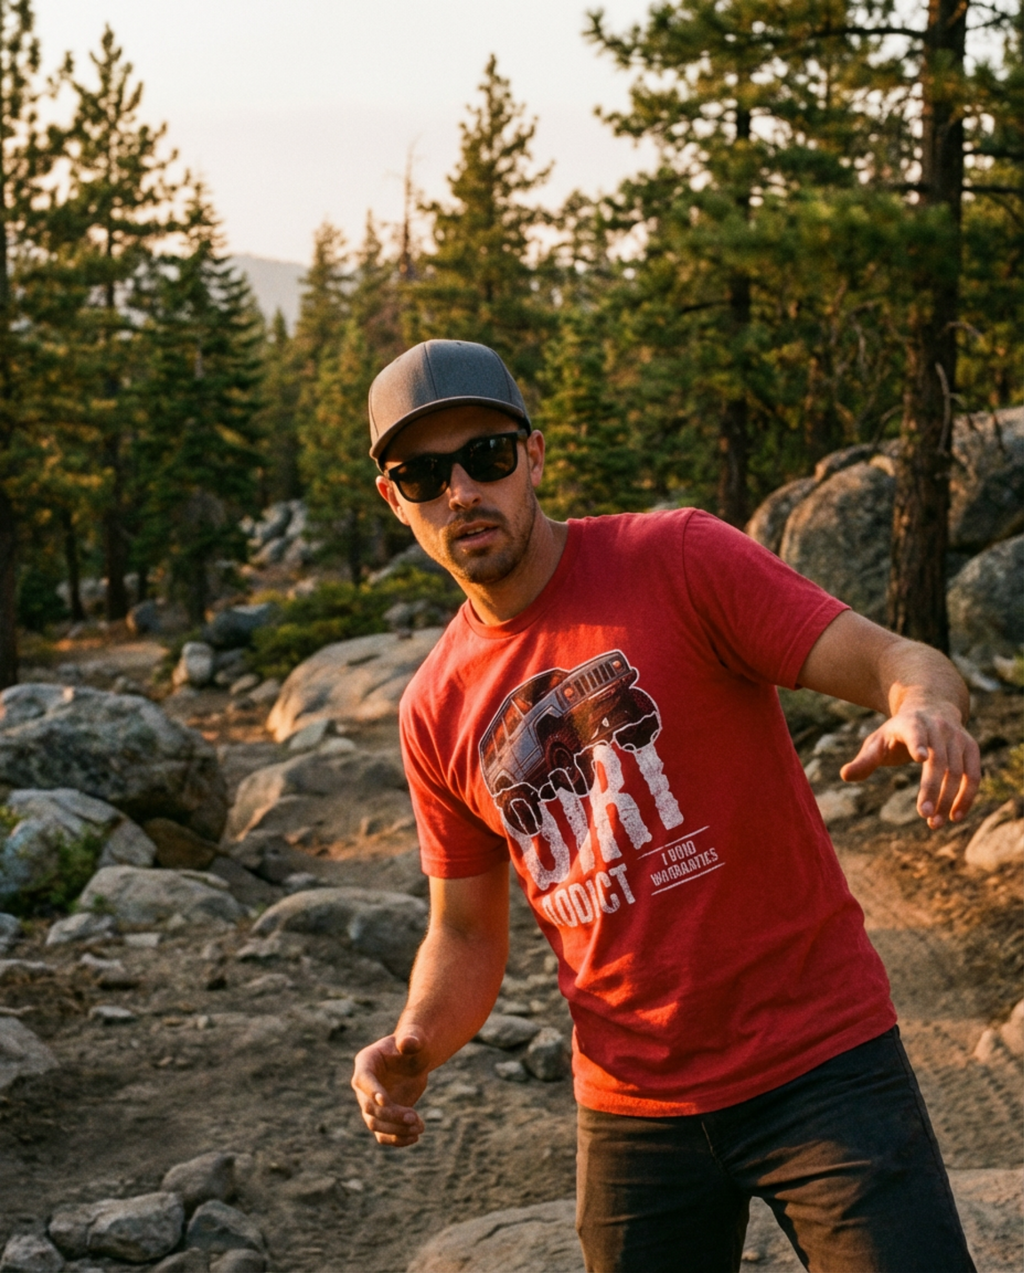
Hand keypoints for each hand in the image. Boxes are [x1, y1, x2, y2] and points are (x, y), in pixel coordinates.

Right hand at [351, 1031, 428, 1146]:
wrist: (415, 1059)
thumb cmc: (414, 1044)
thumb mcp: (415, 1038)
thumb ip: (411, 1039)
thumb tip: (408, 1043)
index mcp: (366, 1062)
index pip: (363, 1080)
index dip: (372, 1091)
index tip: (386, 1100)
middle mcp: (363, 1085)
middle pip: (369, 1107)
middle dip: (391, 1114)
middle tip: (414, 1117)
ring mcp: (370, 1103)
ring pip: (375, 1124)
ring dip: (395, 1130)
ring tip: (419, 1128)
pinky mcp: (382, 1116)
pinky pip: (383, 1134)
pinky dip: (396, 1139)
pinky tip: (414, 1137)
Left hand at [840, 699, 980, 828]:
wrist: (930, 707)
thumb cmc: (898, 731)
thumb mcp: (878, 741)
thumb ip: (864, 760)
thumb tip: (845, 776)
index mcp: (910, 723)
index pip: (915, 732)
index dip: (917, 743)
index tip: (920, 758)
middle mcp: (937, 727)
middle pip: (938, 760)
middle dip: (932, 789)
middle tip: (924, 815)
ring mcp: (957, 736)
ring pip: (957, 771)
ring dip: (948, 799)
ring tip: (935, 823)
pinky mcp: (971, 747)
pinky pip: (973, 775)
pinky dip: (967, 796)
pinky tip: (955, 816)